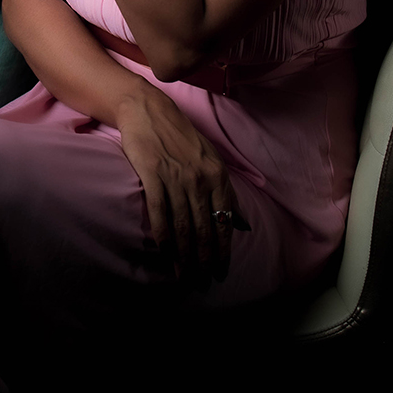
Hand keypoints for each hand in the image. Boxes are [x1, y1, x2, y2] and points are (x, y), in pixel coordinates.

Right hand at [115, 88, 241, 286]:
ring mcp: (177, 178)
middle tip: (202, 282)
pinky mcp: (153, 175)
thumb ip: (226, 193)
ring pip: (183, 225)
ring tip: (184, 276)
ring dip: (184, 255)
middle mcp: (201, 179)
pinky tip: (165, 253)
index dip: (222, 250)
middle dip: (204, 259)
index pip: (223, 221)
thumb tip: (243, 224)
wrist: (149, 110)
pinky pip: (160, 213)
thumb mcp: (212, 160)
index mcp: (218, 176)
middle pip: (204, 228)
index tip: (220, 272)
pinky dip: (163, 236)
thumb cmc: (181, 137)